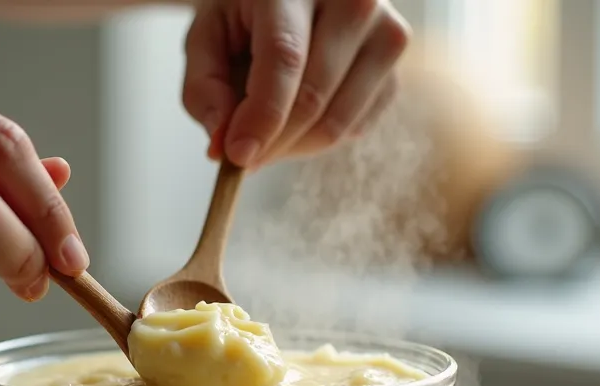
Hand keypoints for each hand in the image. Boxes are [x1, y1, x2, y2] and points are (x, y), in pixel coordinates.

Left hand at [182, 0, 411, 168]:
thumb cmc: (247, 16)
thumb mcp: (208, 38)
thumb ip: (204, 89)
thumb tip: (221, 145)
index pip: (285, 58)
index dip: (261, 115)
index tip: (237, 155)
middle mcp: (354, 2)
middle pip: (312, 98)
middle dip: (271, 142)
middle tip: (240, 156)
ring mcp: (386, 35)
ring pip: (336, 123)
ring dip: (292, 147)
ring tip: (266, 134)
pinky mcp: (395, 71)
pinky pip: (353, 129)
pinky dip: (317, 140)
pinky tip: (297, 119)